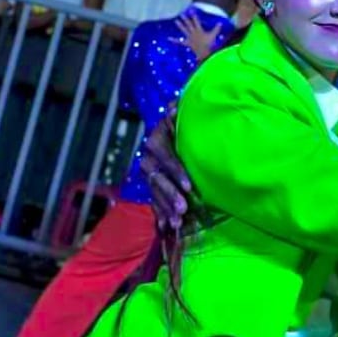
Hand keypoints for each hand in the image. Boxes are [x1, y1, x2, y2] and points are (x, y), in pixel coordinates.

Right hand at [139, 108, 191, 230]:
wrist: (175, 128)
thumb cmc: (183, 122)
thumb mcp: (181, 114)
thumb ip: (180, 112)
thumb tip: (175, 109)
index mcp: (156, 139)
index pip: (164, 156)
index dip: (175, 171)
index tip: (189, 186)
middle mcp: (148, 158)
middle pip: (157, 178)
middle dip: (170, 195)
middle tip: (183, 209)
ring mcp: (149, 173)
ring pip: (155, 192)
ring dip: (165, 208)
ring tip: (177, 222)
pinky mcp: (153, 185)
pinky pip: (154, 201)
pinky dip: (160, 214)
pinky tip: (165, 227)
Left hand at [172, 14, 221, 62]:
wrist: (204, 52)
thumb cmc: (209, 44)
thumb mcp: (213, 36)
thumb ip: (216, 29)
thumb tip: (220, 22)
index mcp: (199, 30)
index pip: (196, 21)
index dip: (194, 16)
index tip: (191, 10)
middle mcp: (193, 33)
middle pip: (189, 25)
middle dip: (185, 19)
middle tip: (181, 14)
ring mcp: (189, 38)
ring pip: (184, 30)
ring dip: (180, 25)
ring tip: (176, 20)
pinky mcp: (187, 43)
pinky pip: (180, 42)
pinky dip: (174, 40)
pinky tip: (168, 38)